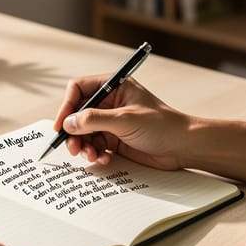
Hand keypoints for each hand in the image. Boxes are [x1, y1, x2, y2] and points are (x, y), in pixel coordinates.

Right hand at [53, 76, 189, 168]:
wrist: (184, 147)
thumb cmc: (162, 126)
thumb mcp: (125, 120)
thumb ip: (94, 120)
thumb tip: (68, 123)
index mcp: (113, 87)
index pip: (79, 89)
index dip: (67, 106)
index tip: (61, 125)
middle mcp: (109, 102)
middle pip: (77, 113)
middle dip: (73, 131)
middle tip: (73, 148)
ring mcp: (111, 121)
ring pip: (84, 132)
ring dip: (83, 145)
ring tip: (91, 155)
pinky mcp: (114, 139)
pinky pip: (94, 145)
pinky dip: (94, 153)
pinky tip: (104, 158)